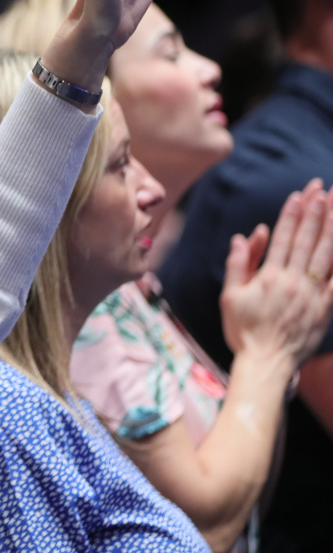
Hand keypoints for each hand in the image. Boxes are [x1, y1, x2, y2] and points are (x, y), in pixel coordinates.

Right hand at [221, 178, 332, 366]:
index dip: (291, 215)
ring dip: (332, 227)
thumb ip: (238, 264)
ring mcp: (312, 295)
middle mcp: (293, 282)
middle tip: (323, 188)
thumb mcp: (229, 297)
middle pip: (307, 240)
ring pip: (325, 254)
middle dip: (315, 211)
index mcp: (268, 278)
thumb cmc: (243, 330)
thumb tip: (245, 236)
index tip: (299, 194)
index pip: (282, 238)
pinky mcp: (325, 308)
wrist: (267, 364)